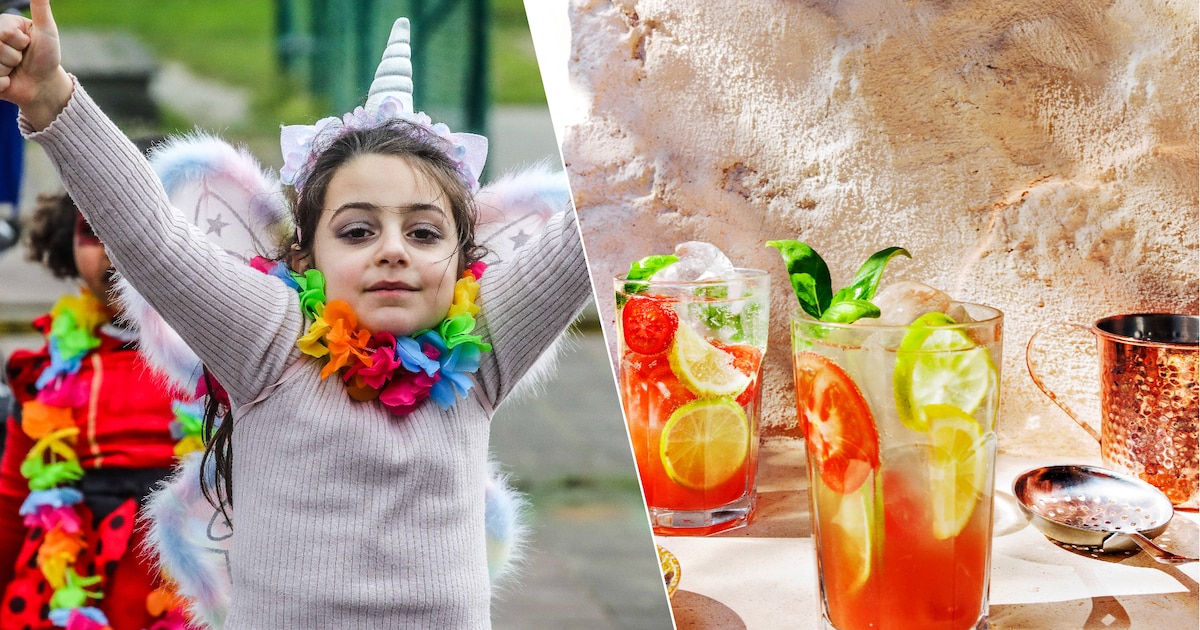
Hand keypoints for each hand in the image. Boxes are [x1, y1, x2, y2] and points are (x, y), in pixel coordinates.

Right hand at [0, 0, 70, 128]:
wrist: (45, 84)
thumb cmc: (46, 56)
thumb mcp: (47, 31)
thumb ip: (40, 9)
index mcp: (3, 25)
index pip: (4, 32)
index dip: (20, 42)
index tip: (28, 44)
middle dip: (14, 56)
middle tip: (21, 58)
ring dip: (9, 69)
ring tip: (15, 69)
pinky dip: (4, 83)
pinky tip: (9, 81)